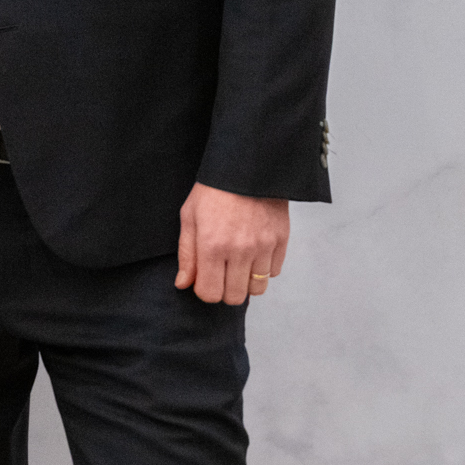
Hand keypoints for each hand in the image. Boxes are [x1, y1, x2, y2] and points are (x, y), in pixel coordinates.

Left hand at [175, 184, 288, 305]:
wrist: (247, 167)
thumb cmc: (214, 190)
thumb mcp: (189, 217)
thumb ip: (187, 255)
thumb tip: (183, 284)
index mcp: (212, 246)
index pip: (210, 293)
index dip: (204, 290)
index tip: (204, 279)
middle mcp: (239, 250)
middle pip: (234, 297)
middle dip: (224, 290)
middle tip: (221, 273)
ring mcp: (263, 247)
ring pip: (257, 289)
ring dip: (246, 282)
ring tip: (238, 264)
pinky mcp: (281, 240)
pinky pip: (273, 273)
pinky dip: (263, 269)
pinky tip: (254, 253)